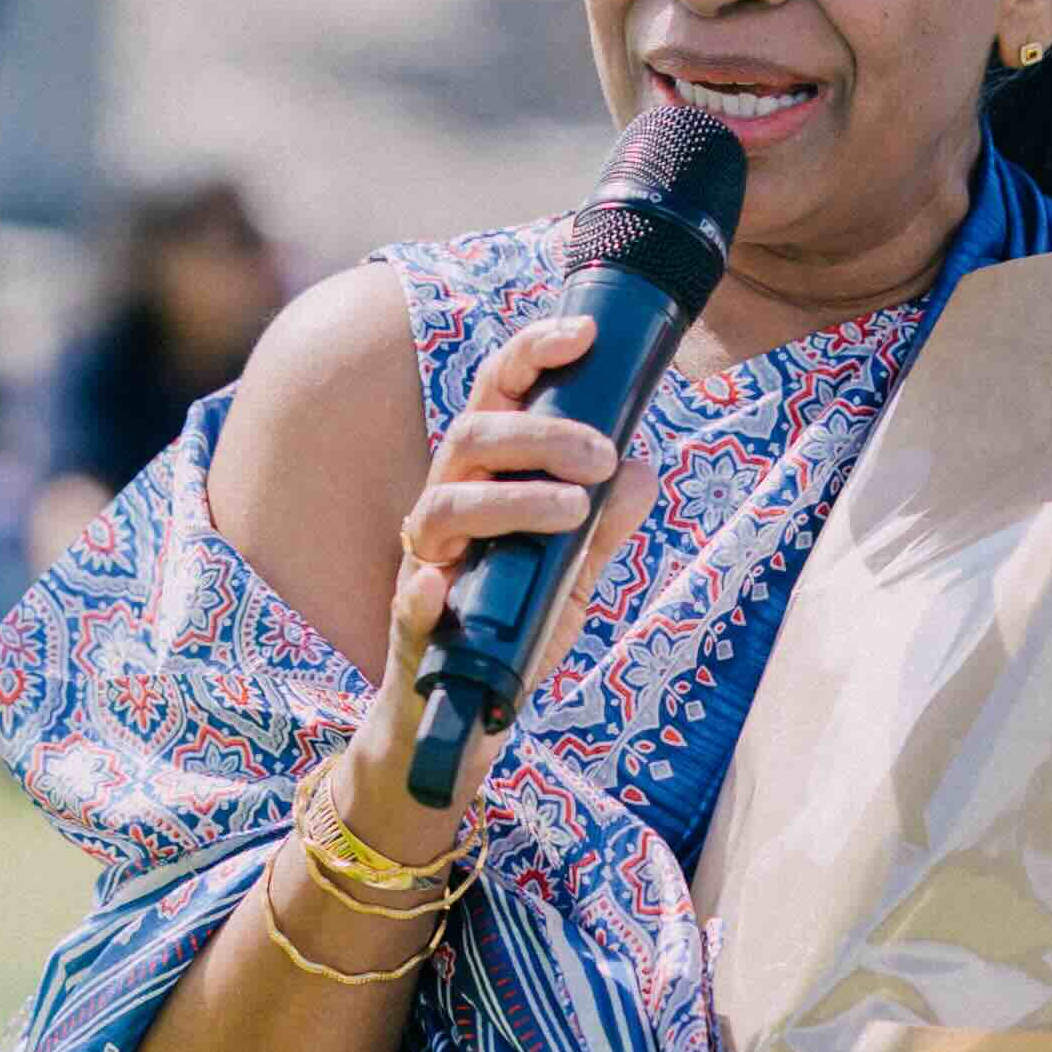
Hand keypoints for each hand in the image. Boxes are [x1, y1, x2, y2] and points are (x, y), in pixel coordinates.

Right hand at [360, 311, 655, 840]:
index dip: (531, 355)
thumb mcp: (573, 573)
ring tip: (571, 511)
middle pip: (472, 437)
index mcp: (483, 478)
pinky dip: (425, 592)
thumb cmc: (515, 628)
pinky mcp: (413, 628)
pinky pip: (409, 602)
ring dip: (508, 498)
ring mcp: (424, 564)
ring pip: (443, 505)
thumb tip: (641, 464)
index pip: (497, 398)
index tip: (582, 331)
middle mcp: (445, 507)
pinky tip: (446, 586)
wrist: (463, 719)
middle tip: (601, 453)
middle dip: (539, 433)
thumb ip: (605, 523)